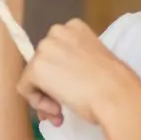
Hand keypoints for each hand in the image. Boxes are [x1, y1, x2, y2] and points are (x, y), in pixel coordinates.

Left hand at [17, 20, 140, 125]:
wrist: (115, 93)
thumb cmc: (115, 83)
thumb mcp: (95, 63)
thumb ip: (76, 65)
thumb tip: (62, 82)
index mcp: (75, 27)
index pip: (56, 51)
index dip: (61, 72)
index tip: (73, 87)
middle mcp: (56, 32)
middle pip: (43, 62)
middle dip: (50, 86)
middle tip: (63, 106)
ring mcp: (44, 49)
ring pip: (32, 76)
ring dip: (45, 97)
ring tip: (61, 112)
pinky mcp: (35, 68)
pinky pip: (25, 89)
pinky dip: (37, 103)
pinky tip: (57, 110)